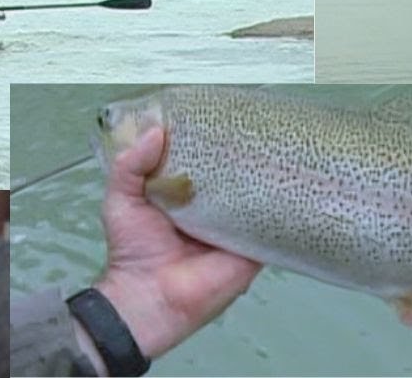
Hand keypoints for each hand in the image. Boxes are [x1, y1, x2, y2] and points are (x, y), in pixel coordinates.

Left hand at [91, 127, 261, 362]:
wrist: (148, 298)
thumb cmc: (133, 249)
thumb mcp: (121, 199)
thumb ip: (131, 165)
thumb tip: (157, 130)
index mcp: (186, 196)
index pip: (205, 162)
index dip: (211, 140)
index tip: (222, 113)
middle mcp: (214, 209)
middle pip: (235, 176)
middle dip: (244, 154)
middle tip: (258, 122)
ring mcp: (236, 227)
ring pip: (257, 195)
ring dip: (266, 175)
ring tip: (280, 143)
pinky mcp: (253, 246)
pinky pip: (271, 223)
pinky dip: (279, 205)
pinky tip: (289, 178)